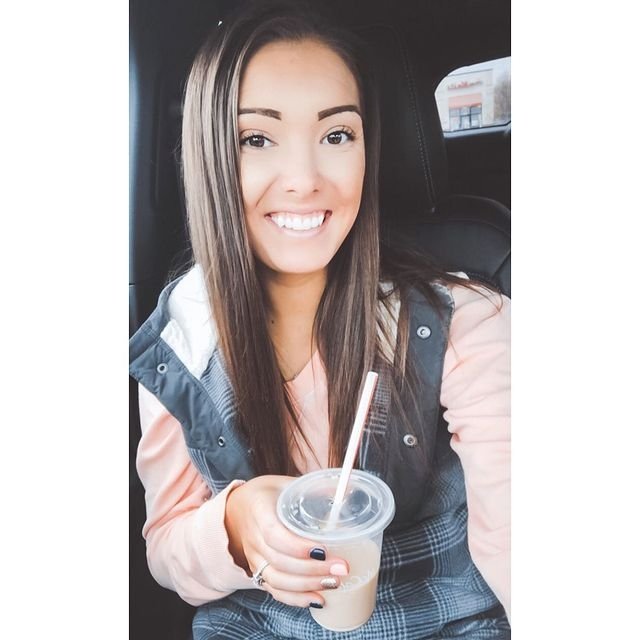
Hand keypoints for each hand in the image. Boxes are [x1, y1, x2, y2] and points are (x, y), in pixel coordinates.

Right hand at [224, 475, 349, 608]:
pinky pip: (274, 590)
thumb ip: (315, 487)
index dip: (297, 547)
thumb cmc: (268, 494)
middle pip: (279, 561)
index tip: (324, 549)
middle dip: (312, 570)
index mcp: (259, 510)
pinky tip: (318, 600)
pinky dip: (296, 599)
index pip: (273, 534)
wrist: (239, 508)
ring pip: (276, 580)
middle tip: (342, 568)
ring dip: (307, 586)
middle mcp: (253, 537)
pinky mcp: (258, 571)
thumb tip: (346, 490)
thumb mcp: (287, 483)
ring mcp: (254, 557)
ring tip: (334, 583)